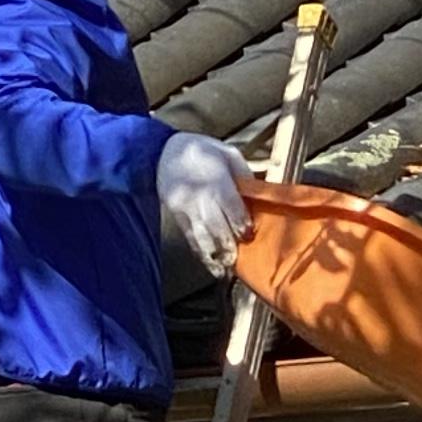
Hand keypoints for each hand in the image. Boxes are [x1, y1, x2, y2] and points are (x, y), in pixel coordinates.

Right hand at [157, 132, 246, 277]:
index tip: (249, 233)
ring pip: (203, 238)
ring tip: (225, 270)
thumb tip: (259, 194)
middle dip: (230, 245)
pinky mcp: (177, 217)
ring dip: (215, 256)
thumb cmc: (202, 150)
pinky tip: (211, 264)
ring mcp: (187, 209)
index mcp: (217, 181)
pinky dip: (201, 254)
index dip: (243, 224)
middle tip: (239, 258)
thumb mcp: (227, 152)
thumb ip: (243, 174)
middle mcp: (201, 198)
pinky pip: (190, 239)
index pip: (233, 210)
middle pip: (219, 228)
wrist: (162, 153)